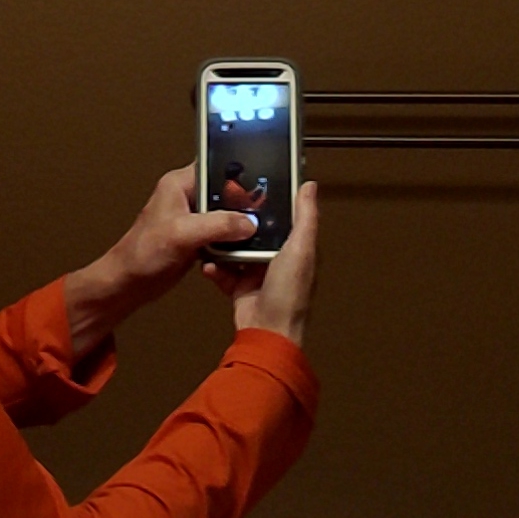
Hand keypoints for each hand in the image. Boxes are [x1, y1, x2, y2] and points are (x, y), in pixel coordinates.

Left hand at [110, 164, 259, 299]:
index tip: (260, 185)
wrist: (130, 283)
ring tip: (254, 234)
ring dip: (239, 225)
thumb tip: (247, 223)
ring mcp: (194, 218)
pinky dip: (233, 241)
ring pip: (228, 215)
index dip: (238, 174)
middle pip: (227, 192)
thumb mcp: (182, 234)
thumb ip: (217, 225)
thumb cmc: (140, 254)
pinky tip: (241, 249)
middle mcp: (187, 197)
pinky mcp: (198, 237)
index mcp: (179, 184)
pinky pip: (224, 234)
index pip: (216, 167)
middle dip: (243, 205)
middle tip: (261, 215)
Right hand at [203, 181, 317, 346]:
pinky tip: (209, 264)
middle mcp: (277, 259)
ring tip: (210, 234)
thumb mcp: (299, 249)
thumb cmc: (289, 294)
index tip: (252, 186)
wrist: (267, 331)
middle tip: (221, 208)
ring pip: (235, 250)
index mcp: (295, 248)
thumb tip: (309, 185)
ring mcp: (256, 274)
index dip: (268, 203)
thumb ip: (304, 218)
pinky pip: (223, 272)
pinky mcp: (239, 287)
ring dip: (222, 245)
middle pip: (254, 232)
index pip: (282, 218)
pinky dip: (215, 268)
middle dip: (238, 223)